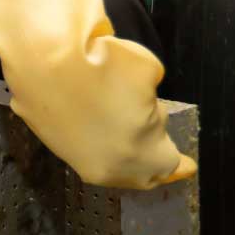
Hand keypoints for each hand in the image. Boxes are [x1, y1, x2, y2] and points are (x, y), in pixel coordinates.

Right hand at [0, 0, 194, 188]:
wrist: (45, 59)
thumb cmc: (108, 66)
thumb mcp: (149, 71)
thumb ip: (151, 93)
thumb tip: (140, 97)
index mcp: (142, 154)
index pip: (169, 164)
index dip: (181, 165)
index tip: (189, 167)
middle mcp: (109, 167)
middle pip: (138, 174)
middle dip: (151, 166)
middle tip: (161, 158)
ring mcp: (75, 157)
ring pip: (107, 164)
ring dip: (119, 153)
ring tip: (124, 134)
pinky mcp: (50, 139)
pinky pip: (79, 146)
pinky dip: (90, 138)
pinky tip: (91, 123)